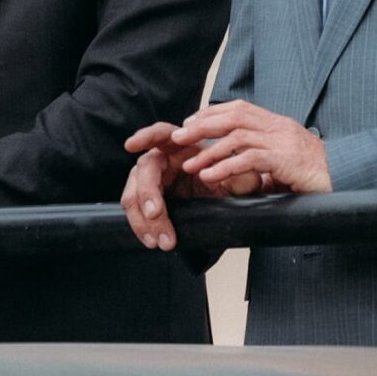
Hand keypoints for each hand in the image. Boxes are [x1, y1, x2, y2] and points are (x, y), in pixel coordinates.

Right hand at [121, 123, 243, 251]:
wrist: (225, 204)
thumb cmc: (229, 184)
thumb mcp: (240, 181)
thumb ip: (243, 177)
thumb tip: (245, 175)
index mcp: (182, 146)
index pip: (160, 134)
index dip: (145, 137)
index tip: (131, 145)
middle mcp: (163, 161)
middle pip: (143, 171)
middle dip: (147, 193)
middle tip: (156, 214)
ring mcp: (153, 181)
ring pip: (133, 196)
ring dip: (143, 219)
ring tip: (158, 240)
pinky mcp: (149, 201)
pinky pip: (136, 213)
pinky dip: (142, 227)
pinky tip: (153, 240)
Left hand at [171, 101, 330, 196]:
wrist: (346, 178)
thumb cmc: (314, 173)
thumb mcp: (284, 159)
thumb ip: (261, 156)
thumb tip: (236, 164)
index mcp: (276, 123)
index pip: (239, 108)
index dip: (212, 114)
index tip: (190, 123)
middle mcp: (278, 126)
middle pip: (233, 117)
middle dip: (201, 126)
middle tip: (178, 138)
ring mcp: (282, 141)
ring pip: (237, 137)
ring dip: (209, 150)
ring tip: (189, 164)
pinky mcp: (285, 160)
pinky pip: (249, 160)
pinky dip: (226, 168)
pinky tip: (210, 176)